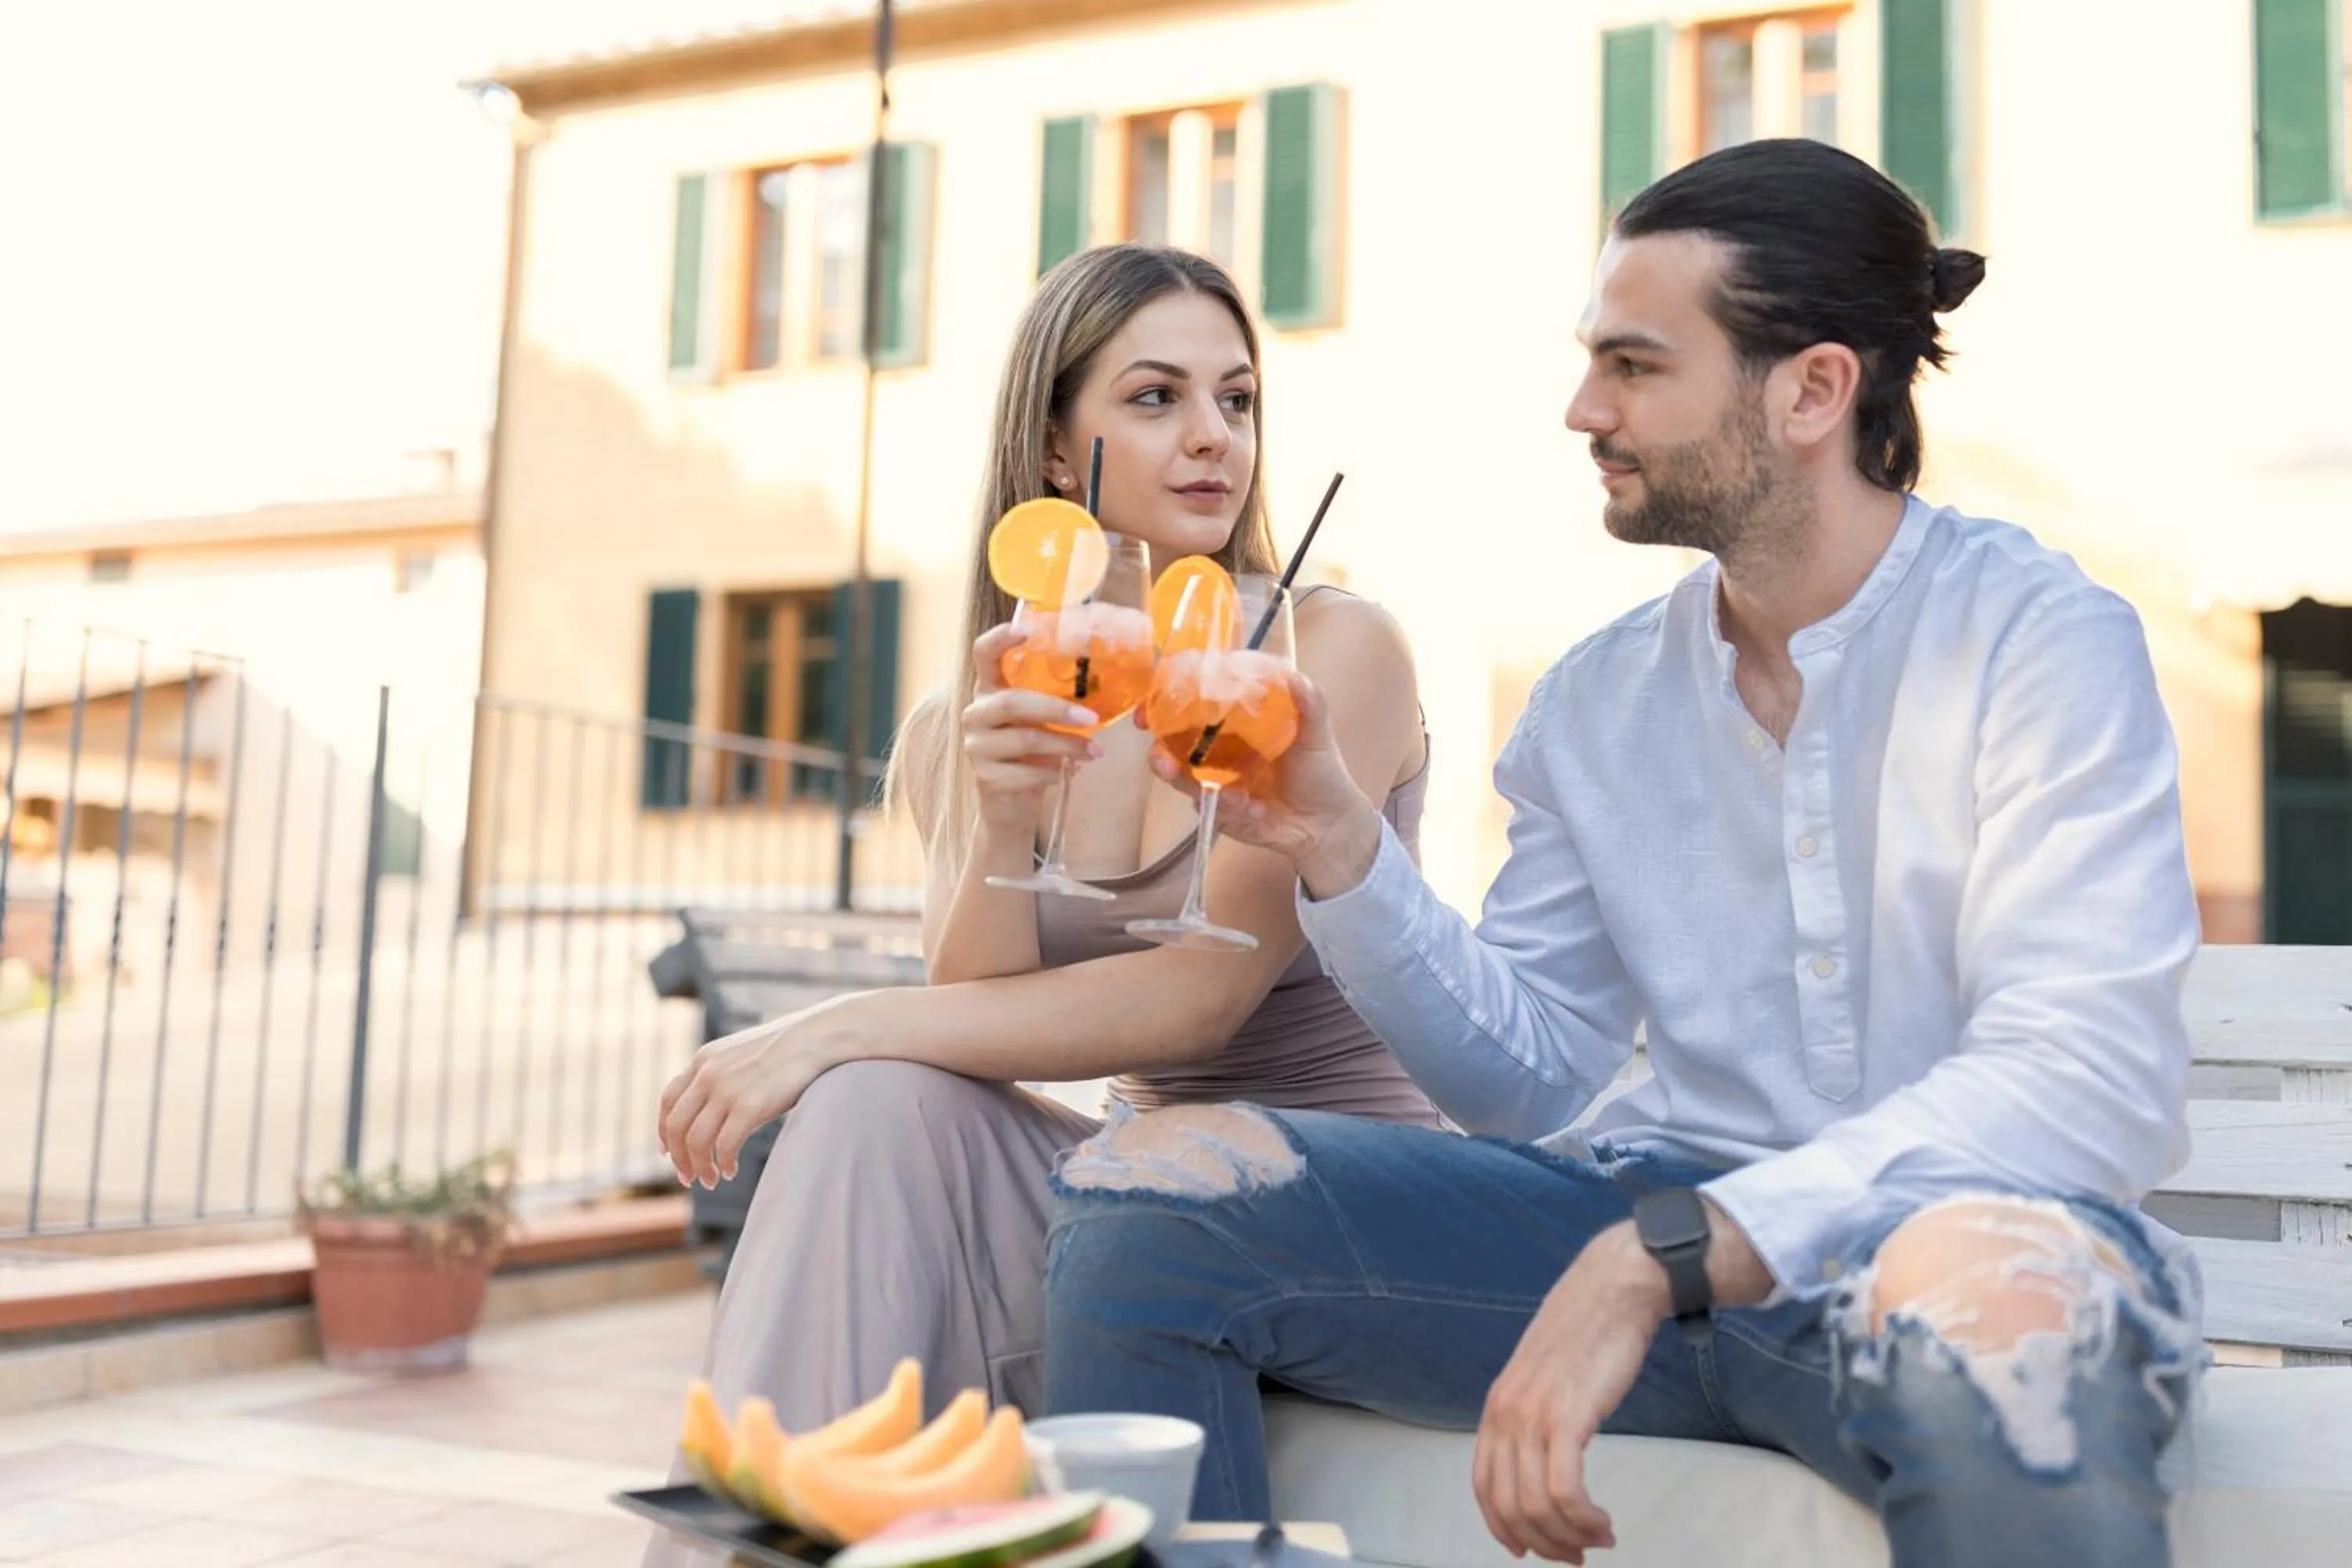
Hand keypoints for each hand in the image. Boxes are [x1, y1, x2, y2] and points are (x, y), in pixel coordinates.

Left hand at [657, 995, 858, 1186]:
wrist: (816, 1037)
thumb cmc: (787, 1049)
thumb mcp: (741, 1055)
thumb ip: (721, 1075)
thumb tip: (713, 1109)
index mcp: (704, 1060)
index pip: (668, 1100)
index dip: (663, 1131)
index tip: (668, 1152)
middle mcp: (708, 1074)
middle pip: (676, 1126)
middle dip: (678, 1158)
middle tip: (686, 1178)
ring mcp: (726, 1090)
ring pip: (696, 1141)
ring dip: (699, 1167)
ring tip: (710, 1181)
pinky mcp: (749, 1106)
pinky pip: (725, 1146)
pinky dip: (724, 1164)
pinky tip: (732, 1171)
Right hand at [964, 623, 1103, 839]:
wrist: (1011, 803)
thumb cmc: (1033, 752)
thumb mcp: (1042, 721)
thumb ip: (1058, 700)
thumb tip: (1111, 679)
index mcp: (990, 689)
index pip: (983, 654)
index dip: (1000, 639)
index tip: (1025, 629)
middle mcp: (976, 713)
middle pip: (1012, 701)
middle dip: (1056, 710)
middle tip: (1092, 719)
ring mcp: (976, 746)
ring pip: (1024, 740)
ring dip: (1066, 747)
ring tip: (1095, 753)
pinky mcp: (984, 778)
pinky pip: (1025, 773)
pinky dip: (1054, 773)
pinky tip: (1069, 773)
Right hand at [1143, 669, 1377, 881]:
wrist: (1327, 821)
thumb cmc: (1319, 770)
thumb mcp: (1316, 734)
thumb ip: (1310, 705)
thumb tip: (1297, 677)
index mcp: (1231, 722)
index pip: (1188, 707)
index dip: (1162, 705)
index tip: (1145, 709)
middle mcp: (1216, 750)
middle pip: (1171, 748)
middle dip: (1160, 755)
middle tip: (1166, 763)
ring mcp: (1215, 783)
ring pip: (1185, 783)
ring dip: (1196, 788)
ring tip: (1226, 795)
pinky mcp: (1221, 812)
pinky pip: (1213, 811)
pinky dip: (1232, 810)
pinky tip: (1256, 811)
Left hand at [1471, 1225, 1666, 1562]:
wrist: (1615, 1288)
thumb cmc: (1589, 1331)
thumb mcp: (1545, 1376)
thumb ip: (1534, 1414)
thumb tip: (1542, 1459)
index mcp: (1497, 1406)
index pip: (1483, 1488)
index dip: (1503, 1528)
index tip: (1531, 1550)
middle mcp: (1505, 1414)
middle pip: (1508, 1506)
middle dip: (1543, 1543)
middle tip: (1577, 1555)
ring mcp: (1532, 1415)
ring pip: (1537, 1506)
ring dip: (1570, 1536)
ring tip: (1599, 1538)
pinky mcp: (1567, 1417)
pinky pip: (1565, 1492)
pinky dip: (1584, 1519)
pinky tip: (1604, 1521)